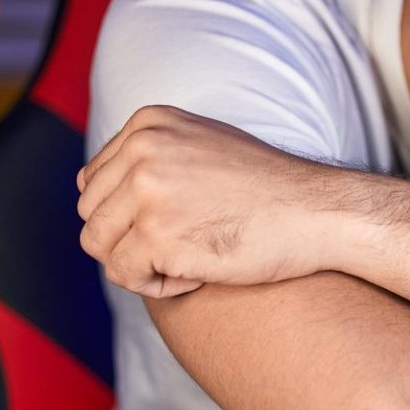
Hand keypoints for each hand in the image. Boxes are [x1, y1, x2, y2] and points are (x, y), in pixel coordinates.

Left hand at [76, 105, 348, 296]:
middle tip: (177, 249)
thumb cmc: (269, 189)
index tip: (172, 224)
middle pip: (91, 212)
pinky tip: (195, 276)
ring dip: (137, 264)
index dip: (127, 214)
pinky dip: (155, 285)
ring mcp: (148, 192)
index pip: (94, 179)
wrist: (318, 212)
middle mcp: (142, 150)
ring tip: (183, 263)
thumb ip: (152, 156)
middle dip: (127, 240)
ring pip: (98, 245)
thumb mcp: (204, 145)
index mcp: (148, 124)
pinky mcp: (158, 236)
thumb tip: (94, 185)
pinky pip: (124, 274)